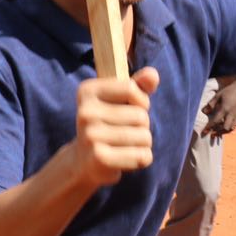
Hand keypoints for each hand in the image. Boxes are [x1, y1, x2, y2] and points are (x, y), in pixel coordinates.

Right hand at [70, 67, 159, 186]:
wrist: (83, 161)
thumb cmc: (107, 125)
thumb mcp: (119, 101)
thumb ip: (138, 85)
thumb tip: (153, 74)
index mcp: (87, 90)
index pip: (131, 88)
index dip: (140, 101)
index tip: (127, 109)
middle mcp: (85, 111)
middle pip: (140, 115)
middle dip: (142, 126)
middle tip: (123, 133)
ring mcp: (90, 135)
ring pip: (144, 136)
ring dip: (143, 144)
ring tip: (124, 146)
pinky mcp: (99, 158)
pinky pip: (141, 156)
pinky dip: (141, 159)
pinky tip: (125, 159)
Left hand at [202, 77, 235, 135]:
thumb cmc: (228, 91)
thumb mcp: (217, 96)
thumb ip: (211, 104)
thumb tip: (204, 112)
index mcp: (225, 109)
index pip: (216, 121)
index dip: (209, 127)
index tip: (204, 132)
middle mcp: (232, 114)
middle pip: (225, 128)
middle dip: (218, 132)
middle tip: (211, 133)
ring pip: (231, 128)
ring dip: (224, 131)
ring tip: (217, 133)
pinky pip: (235, 125)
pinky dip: (229, 128)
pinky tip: (224, 127)